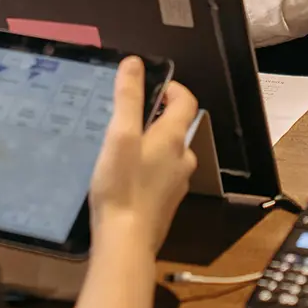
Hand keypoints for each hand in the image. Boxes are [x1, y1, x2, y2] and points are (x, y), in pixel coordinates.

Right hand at [88, 57, 197, 256]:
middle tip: (126, 118)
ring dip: (151, 144)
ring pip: (169, 153)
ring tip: (121, 147)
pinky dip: (148, 168)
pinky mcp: (166, 206)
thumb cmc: (122, 185)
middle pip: (177, 127)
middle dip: (155, 117)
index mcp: (175, 138)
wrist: (125, 244)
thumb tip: (135, 63)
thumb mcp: (120, 135)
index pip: (187, 101)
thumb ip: (128, 98)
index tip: (149, 86)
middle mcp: (183, 159)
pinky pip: (161, 176)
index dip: (172, 88)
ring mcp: (177, 185)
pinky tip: (124, 177)